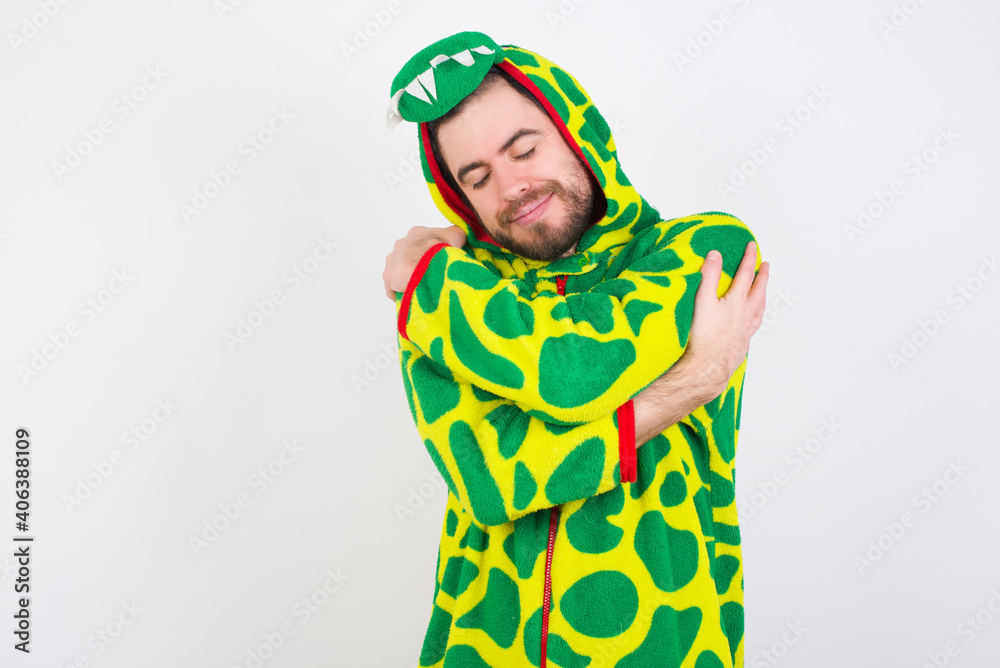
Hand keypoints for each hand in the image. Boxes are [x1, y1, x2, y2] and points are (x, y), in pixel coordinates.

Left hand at [383, 225, 466, 299]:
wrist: (427, 263)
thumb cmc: (441, 248)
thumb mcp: (456, 235)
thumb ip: (457, 233)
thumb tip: (461, 236)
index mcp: (416, 233)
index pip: (422, 242)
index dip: (430, 252)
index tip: (437, 262)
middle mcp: (401, 244)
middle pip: (409, 257)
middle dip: (418, 266)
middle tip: (430, 276)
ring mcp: (392, 260)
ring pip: (400, 271)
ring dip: (408, 278)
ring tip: (421, 288)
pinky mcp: (388, 276)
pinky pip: (393, 286)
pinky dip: (400, 292)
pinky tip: (410, 297)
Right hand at [685, 240, 769, 398]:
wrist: (709, 367)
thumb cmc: (704, 336)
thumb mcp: (702, 301)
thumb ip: (709, 276)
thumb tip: (715, 255)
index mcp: (737, 302)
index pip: (746, 274)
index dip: (749, 258)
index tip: (753, 246)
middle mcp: (746, 315)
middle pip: (759, 291)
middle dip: (762, 276)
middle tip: (766, 266)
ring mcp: (747, 330)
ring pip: (760, 309)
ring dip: (763, 296)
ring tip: (763, 291)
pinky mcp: (743, 343)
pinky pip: (755, 325)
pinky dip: (757, 316)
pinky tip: (752, 320)